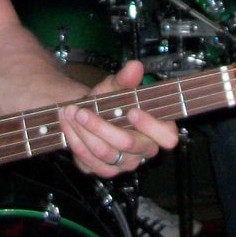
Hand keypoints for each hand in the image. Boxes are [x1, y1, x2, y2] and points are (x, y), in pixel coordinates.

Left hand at [59, 60, 178, 177]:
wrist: (91, 115)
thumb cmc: (111, 102)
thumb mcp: (117, 87)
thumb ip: (126, 79)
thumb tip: (135, 66)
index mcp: (158, 130)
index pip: (167, 137)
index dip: (151, 126)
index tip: (132, 111)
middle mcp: (145, 150)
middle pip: (128, 143)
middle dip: (101, 125)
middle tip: (82, 111)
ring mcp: (126, 164)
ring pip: (105, 152)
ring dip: (83, 132)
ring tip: (70, 113)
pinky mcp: (106, 170)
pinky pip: (90, 161)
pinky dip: (75, 141)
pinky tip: (68, 126)